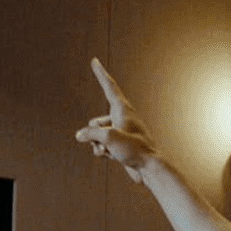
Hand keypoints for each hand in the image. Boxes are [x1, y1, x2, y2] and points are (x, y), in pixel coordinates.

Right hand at [75, 58, 157, 181]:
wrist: (150, 168)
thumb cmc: (134, 149)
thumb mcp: (109, 138)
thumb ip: (90, 133)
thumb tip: (80, 135)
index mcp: (123, 109)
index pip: (109, 87)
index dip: (100, 74)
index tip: (95, 61)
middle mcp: (122, 118)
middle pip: (95, 121)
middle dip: (94, 134)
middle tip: (106, 143)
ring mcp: (121, 132)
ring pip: (97, 135)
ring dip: (98, 145)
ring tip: (109, 152)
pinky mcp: (121, 145)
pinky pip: (103, 145)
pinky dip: (103, 151)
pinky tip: (111, 157)